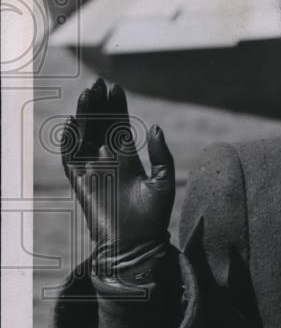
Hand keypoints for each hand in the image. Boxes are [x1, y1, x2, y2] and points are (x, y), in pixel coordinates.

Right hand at [61, 78, 174, 250]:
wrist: (136, 244)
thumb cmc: (154, 217)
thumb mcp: (164, 182)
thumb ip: (161, 155)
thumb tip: (155, 128)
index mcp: (127, 159)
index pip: (119, 125)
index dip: (117, 107)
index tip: (116, 88)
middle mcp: (107, 161)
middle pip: (99, 125)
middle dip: (98, 104)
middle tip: (98, 83)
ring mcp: (92, 169)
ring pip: (83, 135)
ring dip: (84, 115)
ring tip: (88, 94)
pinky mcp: (79, 181)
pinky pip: (69, 157)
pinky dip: (69, 140)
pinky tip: (73, 122)